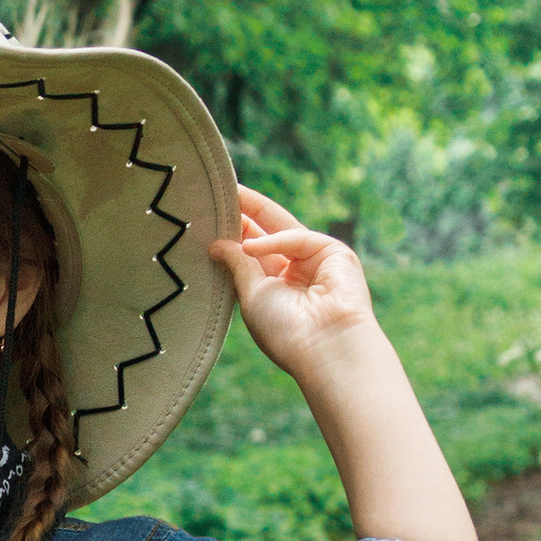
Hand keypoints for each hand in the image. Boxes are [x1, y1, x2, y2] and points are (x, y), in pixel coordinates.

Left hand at [206, 188, 379, 378]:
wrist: (324, 348)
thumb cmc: (285, 331)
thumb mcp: (252, 296)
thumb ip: (238, 265)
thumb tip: (216, 244)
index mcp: (275, 286)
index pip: (250, 252)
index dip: (231, 234)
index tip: (206, 217)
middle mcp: (295, 271)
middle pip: (265, 233)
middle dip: (242, 213)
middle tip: (214, 192)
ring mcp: (315, 260)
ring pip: (280, 228)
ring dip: (253, 213)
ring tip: (223, 199)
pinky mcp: (334, 252)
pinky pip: (297, 238)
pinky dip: (274, 241)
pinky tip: (250, 246)